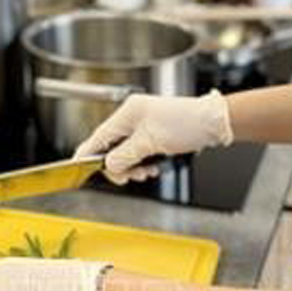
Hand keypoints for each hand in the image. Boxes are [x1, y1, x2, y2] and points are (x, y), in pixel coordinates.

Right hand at [73, 92, 233, 183]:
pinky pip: (138, 152)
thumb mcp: (150, 143)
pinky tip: (153, 166)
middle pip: (111, 147)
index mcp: (127, 113)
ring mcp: (143, 125)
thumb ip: (124, 156)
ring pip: (125, 152)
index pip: (98, 136)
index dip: (87, 154)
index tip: (77, 167)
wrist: (214, 123)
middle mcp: (132, 117)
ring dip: (132, 166)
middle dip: (118, 166)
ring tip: (146, 171)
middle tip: (130, 176)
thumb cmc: (186, 124)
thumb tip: (108, 166)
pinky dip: (142, 163)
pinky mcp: (153, 134)